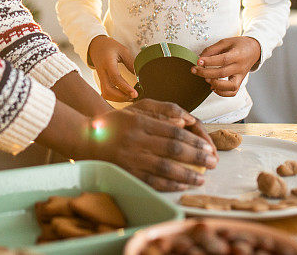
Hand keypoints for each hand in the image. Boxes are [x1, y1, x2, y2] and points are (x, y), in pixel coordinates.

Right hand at [84, 102, 217, 190]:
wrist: (83, 138)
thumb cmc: (115, 123)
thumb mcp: (136, 110)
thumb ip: (162, 112)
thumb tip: (187, 120)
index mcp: (140, 122)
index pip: (174, 132)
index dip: (194, 141)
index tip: (208, 148)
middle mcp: (136, 139)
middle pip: (173, 150)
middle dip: (197, 157)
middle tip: (213, 163)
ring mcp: (130, 157)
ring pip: (164, 167)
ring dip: (186, 174)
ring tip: (202, 177)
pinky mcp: (125, 172)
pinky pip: (151, 181)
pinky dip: (169, 184)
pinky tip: (182, 185)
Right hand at [88, 35, 137, 101]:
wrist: (96, 46)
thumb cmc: (110, 47)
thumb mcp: (123, 50)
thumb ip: (131, 62)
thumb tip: (140, 76)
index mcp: (108, 63)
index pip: (115, 78)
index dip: (125, 88)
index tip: (135, 93)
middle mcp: (102, 72)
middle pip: (109, 90)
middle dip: (122, 97)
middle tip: (134, 96)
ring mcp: (101, 78)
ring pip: (106, 94)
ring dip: (118, 99)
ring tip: (130, 96)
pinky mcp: (101, 82)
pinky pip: (106, 93)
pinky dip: (114, 98)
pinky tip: (123, 95)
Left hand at [191, 36, 260, 96]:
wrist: (255, 50)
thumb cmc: (239, 45)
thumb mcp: (226, 42)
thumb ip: (213, 49)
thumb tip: (200, 57)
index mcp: (238, 55)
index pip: (223, 60)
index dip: (209, 61)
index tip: (198, 61)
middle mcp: (240, 67)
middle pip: (223, 73)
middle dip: (205, 73)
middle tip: (194, 70)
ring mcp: (241, 76)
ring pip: (230, 86)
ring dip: (216, 84)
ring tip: (206, 79)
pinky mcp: (240, 82)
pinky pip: (233, 92)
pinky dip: (222, 93)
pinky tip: (213, 87)